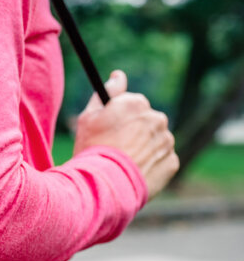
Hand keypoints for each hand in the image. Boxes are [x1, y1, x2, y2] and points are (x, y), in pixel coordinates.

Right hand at [73, 70, 179, 200]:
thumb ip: (107, 92)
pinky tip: (134, 171)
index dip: (118, 117)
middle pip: (146, 120)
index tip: (110, 130)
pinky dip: (151, 164)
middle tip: (115, 146)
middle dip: (134, 130)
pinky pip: (162, 159)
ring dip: (144, 147)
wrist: (105, 184)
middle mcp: (156, 118)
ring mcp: (166, 141)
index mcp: (136, 103)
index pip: (132, 103)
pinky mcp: (172, 162)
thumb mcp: (89, 117)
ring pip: (155, 140)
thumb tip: (118, 75)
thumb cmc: (92, 148)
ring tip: (123, 162)